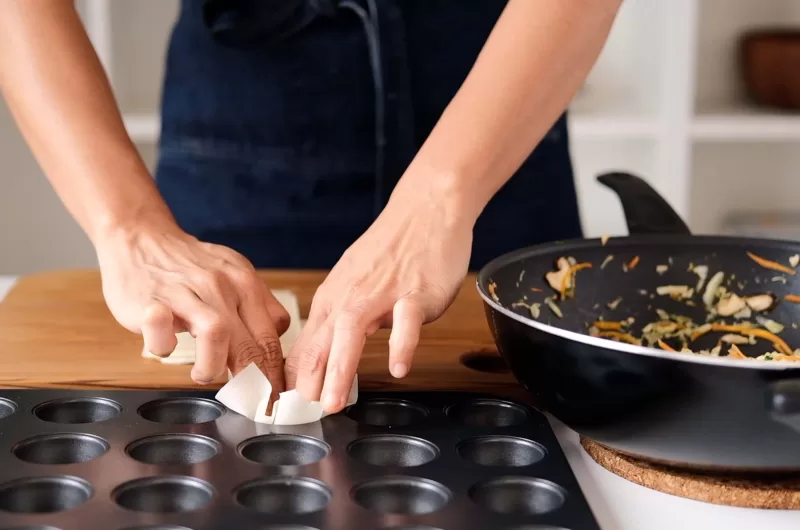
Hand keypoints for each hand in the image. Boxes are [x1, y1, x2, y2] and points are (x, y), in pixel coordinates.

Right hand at [95, 216, 289, 398]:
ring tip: (203, 375)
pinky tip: (166, 347)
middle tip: (252, 404)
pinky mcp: (150, 300)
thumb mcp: (236, 275)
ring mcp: (185, 292)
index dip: (276, 375)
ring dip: (213, 366)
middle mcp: (221, 287)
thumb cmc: (190, 265)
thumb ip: (259, 307)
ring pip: (215, 333)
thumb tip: (279, 339)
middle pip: (250, 341)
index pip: (271, 337)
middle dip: (256, 382)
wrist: (142, 236)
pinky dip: (164, 346)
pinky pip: (160, 329)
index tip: (276, 401)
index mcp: (246, 284)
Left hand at [284, 184, 473, 412]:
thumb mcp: (354, 284)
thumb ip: (339, 320)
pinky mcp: (416, 292)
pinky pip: (407, 321)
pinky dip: (400, 344)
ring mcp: (384, 294)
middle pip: (324, 341)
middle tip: (304, 414)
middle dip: (311, 380)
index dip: (298, 378)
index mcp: (334, 298)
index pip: (308, 345)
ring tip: (335, 401)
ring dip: (341, 368)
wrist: (425, 210)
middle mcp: (352, 296)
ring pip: (354, 331)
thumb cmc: (392, 251)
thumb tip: (319, 361)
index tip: (289, 408)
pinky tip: (398, 367)